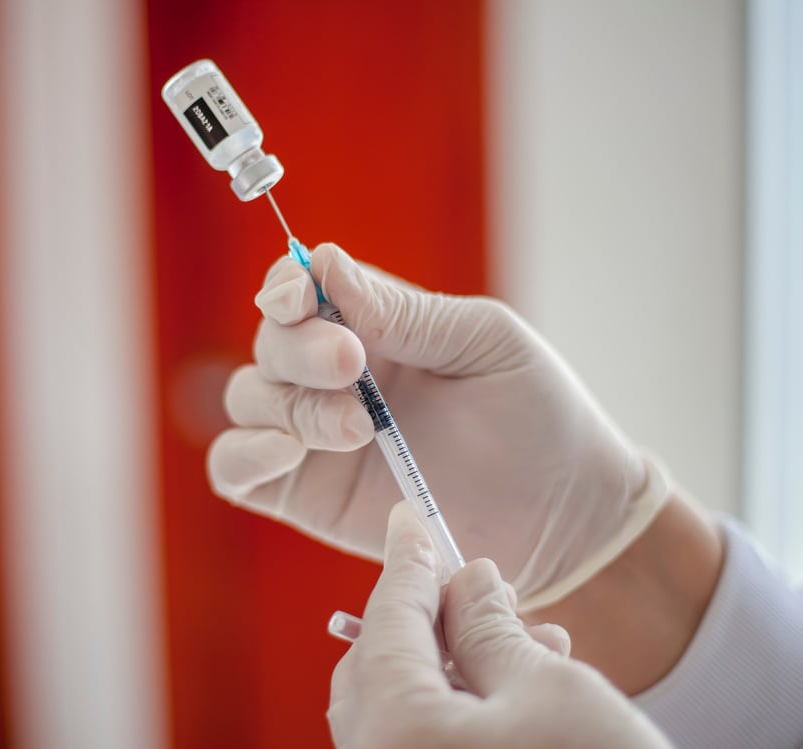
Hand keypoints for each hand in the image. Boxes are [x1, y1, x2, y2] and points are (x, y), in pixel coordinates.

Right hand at [207, 242, 661, 604]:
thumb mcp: (485, 341)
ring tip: (359, 426)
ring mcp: (318, 438)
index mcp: (377, 327)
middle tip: (353, 366)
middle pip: (268, 343)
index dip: (286, 287)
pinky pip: (235, 470)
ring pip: (248, 399)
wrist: (567, 513)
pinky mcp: (309, 498)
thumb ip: (405, 312)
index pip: (299, 291)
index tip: (304, 297)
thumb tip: (322, 261)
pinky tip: (287, 453)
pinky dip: (242, 454)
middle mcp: (337, 378)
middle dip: (298, 349)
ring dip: (288, 403)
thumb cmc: (539, 413)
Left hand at [327, 502, 671, 748]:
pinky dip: (456, 709)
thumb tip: (467, 578)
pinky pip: (421, 745)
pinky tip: (517, 688)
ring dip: (453, 662)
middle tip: (475, 584)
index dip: (406, 561)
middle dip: (427, 616)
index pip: (387, 621)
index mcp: (397, 733)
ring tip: (527, 633)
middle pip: (378, 667)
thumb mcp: (551, 687)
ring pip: (402, 709)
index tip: (408, 516)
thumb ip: (490, 625)